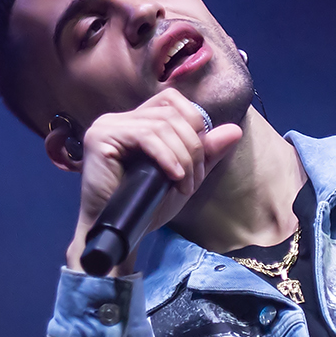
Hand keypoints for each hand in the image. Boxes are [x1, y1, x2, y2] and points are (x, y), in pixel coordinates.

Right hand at [61, 89, 241, 272]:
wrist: (119, 235)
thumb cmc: (146, 208)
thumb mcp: (184, 177)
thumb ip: (206, 153)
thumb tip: (235, 130)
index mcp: (136, 122)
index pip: (172, 100)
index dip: (194, 124)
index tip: (198, 162)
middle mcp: (119, 119)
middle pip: (171, 111)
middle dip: (192, 146)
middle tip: (192, 180)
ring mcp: (107, 126)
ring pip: (161, 124)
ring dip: (182, 156)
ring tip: (183, 185)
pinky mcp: (100, 137)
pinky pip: (144, 136)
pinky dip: (166, 156)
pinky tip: (173, 176)